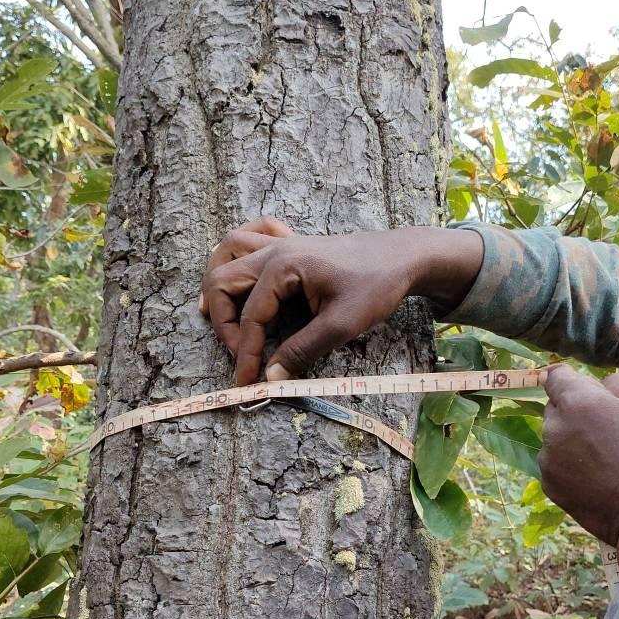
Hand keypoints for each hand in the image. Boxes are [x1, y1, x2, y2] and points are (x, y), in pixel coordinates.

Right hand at [199, 216, 483, 384]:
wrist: (403, 256)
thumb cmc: (376, 286)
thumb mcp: (341, 325)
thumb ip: (303, 351)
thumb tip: (272, 377)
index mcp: (282, 267)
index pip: (251, 317)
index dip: (246, 354)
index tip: (247, 382)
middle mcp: (273, 250)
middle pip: (222, 282)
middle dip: (223, 323)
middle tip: (237, 354)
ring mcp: (280, 242)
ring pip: (227, 252)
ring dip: (218, 281)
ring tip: (215, 313)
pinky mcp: (290, 243)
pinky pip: (250, 236)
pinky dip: (238, 253)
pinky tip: (244, 275)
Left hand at [539, 366, 618, 578]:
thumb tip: (601, 384)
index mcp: (578, 402)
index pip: (557, 376)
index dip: (574, 380)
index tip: (589, 390)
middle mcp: (554, 429)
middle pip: (556, 408)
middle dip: (577, 411)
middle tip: (612, 430)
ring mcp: (548, 460)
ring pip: (555, 437)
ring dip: (573, 439)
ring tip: (609, 457)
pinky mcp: (550, 487)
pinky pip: (556, 464)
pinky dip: (571, 466)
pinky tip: (600, 477)